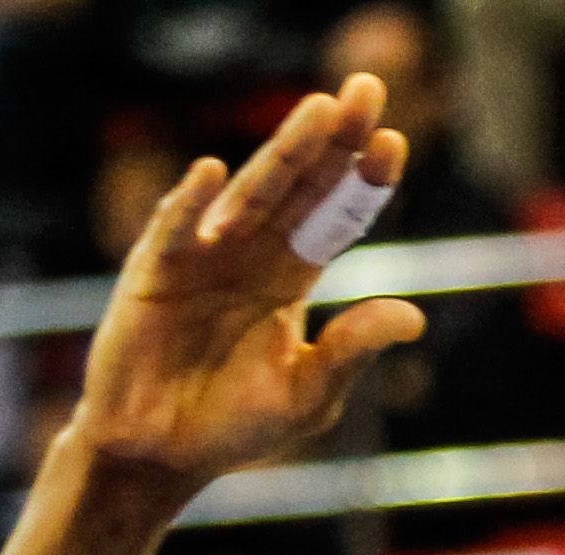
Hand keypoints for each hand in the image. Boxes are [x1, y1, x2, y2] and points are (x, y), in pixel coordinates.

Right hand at [63, 81, 426, 498]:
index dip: (363, 181)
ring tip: (318, 113)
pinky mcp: (152, 276)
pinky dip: (189, 206)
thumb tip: (412, 316)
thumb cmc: (235, 425)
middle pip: (300, 188)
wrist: (162, 454)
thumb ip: (352, 350)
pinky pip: (173, 233)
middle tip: (366, 90)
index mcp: (289, 276)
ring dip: (283, 155)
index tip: (395, 142)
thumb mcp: (309, 392)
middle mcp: (248, 253)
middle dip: (333, 141)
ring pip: (250, 197)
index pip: (335, 217)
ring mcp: (199, 258)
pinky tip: (213, 176)